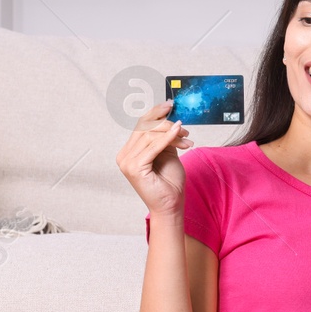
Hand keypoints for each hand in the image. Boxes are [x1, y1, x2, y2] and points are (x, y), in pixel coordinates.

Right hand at [116, 102, 193, 216]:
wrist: (170, 206)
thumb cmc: (169, 183)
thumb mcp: (167, 153)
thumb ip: (164, 137)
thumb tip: (169, 118)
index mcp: (128, 152)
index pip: (140, 125)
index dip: (154, 113)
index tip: (169, 105)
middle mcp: (124, 155)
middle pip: (145, 128)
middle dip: (167, 125)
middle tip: (185, 130)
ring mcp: (127, 162)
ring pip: (150, 135)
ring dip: (172, 133)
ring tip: (186, 139)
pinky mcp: (134, 167)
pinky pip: (153, 146)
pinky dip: (167, 138)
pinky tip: (179, 135)